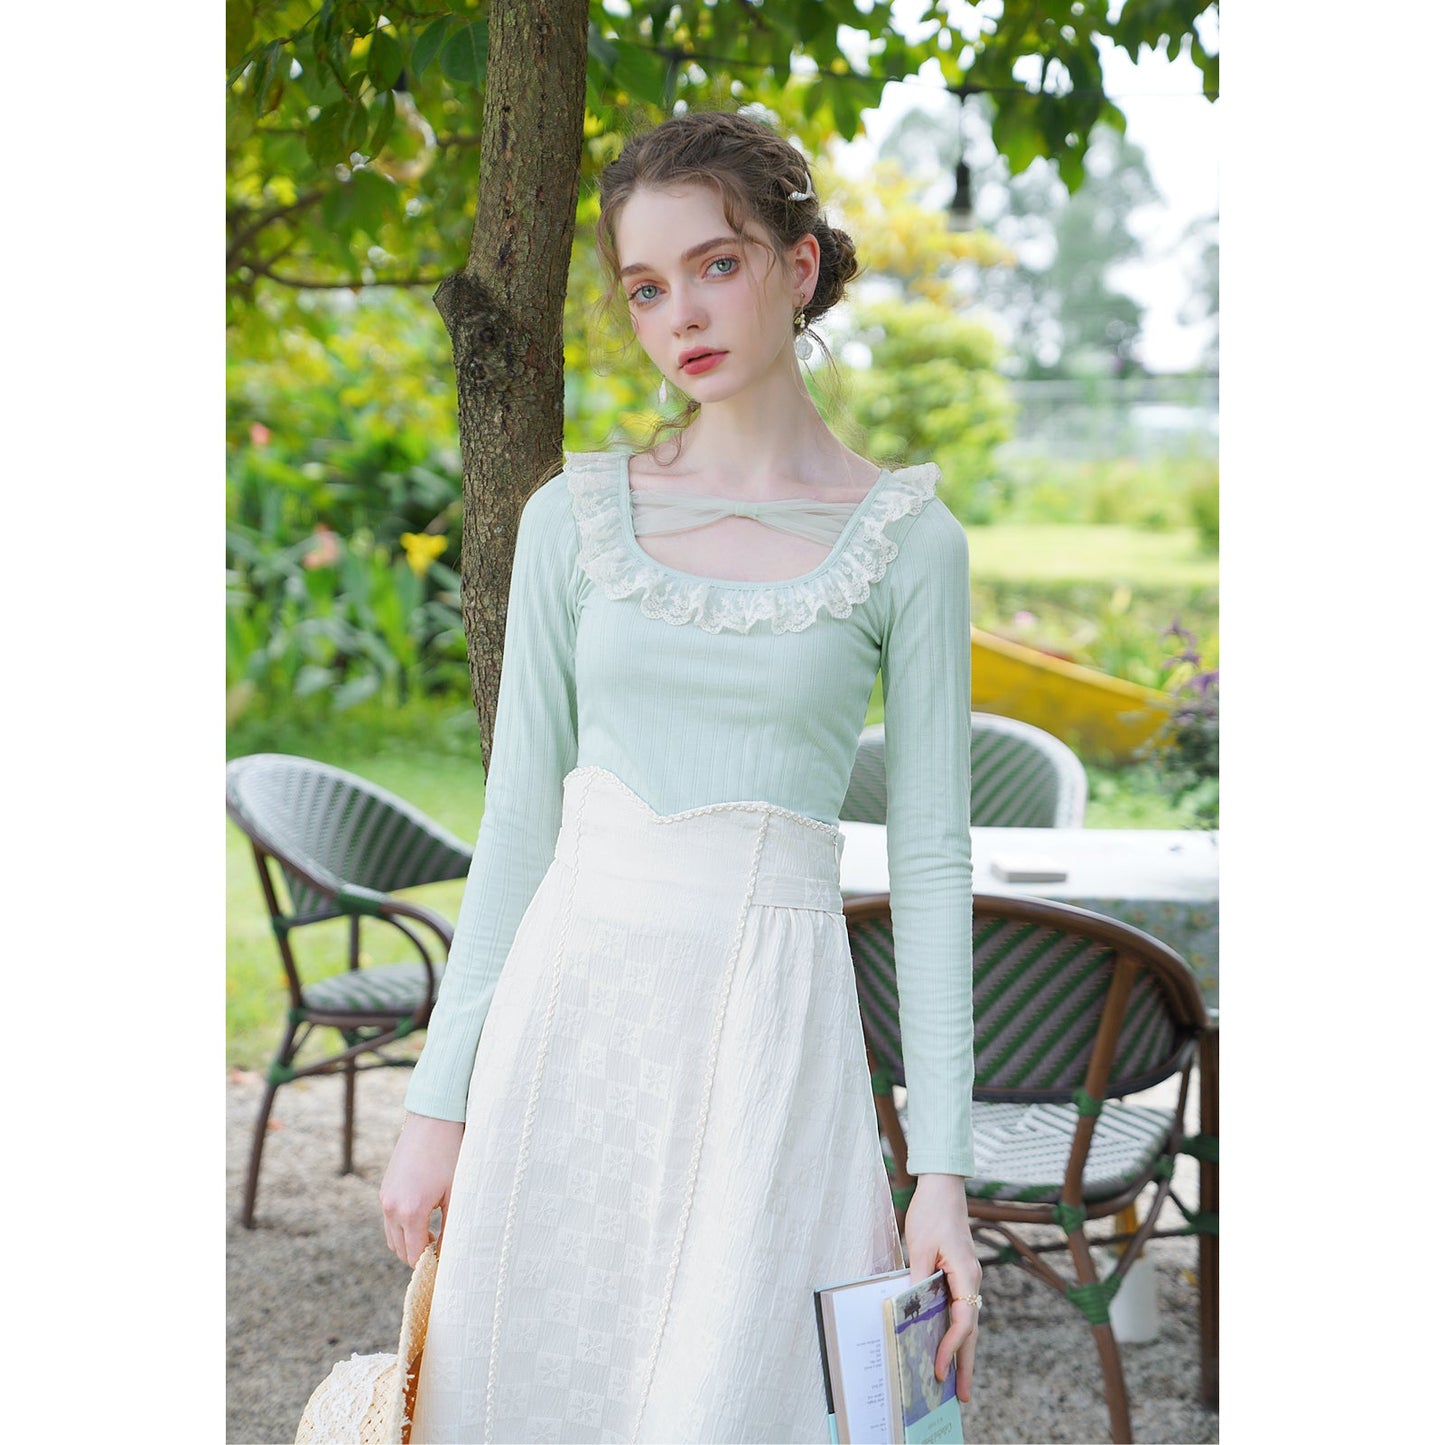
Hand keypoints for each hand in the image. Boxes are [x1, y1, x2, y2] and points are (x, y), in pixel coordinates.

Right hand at [379, 1111, 464, 1266]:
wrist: (433, 1120)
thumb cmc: (450, 1154)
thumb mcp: (456, 1194)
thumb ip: (451, 1229)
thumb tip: (447, 1255)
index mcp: (411, 1212)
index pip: (414, 1255)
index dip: (429, 1264)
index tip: (445, 1265)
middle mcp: (392, 1207)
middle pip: (400, 1249)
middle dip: (418, 1256)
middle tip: (441, 1252)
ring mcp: (385, 1197)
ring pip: (392, 1236)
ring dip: (409, 1241)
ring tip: (434, 1234)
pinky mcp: (385, 1188)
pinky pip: (390, 1218)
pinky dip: (402, 1226)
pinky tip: (425, 1216)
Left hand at [903, 1172, 980, 1403]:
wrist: (943, 1187)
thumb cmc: (932, 1212)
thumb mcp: (920, 1246)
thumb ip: (918, 1279)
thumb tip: (908, 1310)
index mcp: (967, 1275)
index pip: (963, 1321)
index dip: (952, 1347)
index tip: (939, 1368)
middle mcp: (973, 1280)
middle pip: (971, 1330)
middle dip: (966, 1363)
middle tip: (961, 1396)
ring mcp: (968, 1278)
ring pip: (968, 1322)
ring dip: (962, 1351)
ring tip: (956, 1382)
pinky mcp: (960, 1274)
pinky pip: (961, 1309)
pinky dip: (957, 1331)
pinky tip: (947, 1344)